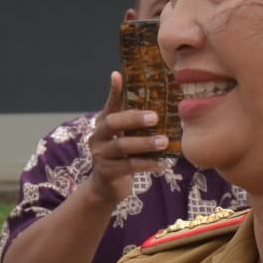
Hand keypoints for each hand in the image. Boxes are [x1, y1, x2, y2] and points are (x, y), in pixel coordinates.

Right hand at [84, 72, 169, 202]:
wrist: (106, 187)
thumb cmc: (120, 156)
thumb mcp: (124, 135)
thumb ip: (133, 118)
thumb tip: (147, 96)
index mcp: (103, 124)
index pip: (109, 104)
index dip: (113, 91)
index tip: (118, 75)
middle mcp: (98, 137)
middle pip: (112, 123)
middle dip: (134, 119)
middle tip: (155, 118)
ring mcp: (100, 155)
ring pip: (122, 145)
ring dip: (145, 143)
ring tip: (165, 142)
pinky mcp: (107, 172)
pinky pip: (129, 166)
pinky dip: (148, 164)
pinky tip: (163, 164)